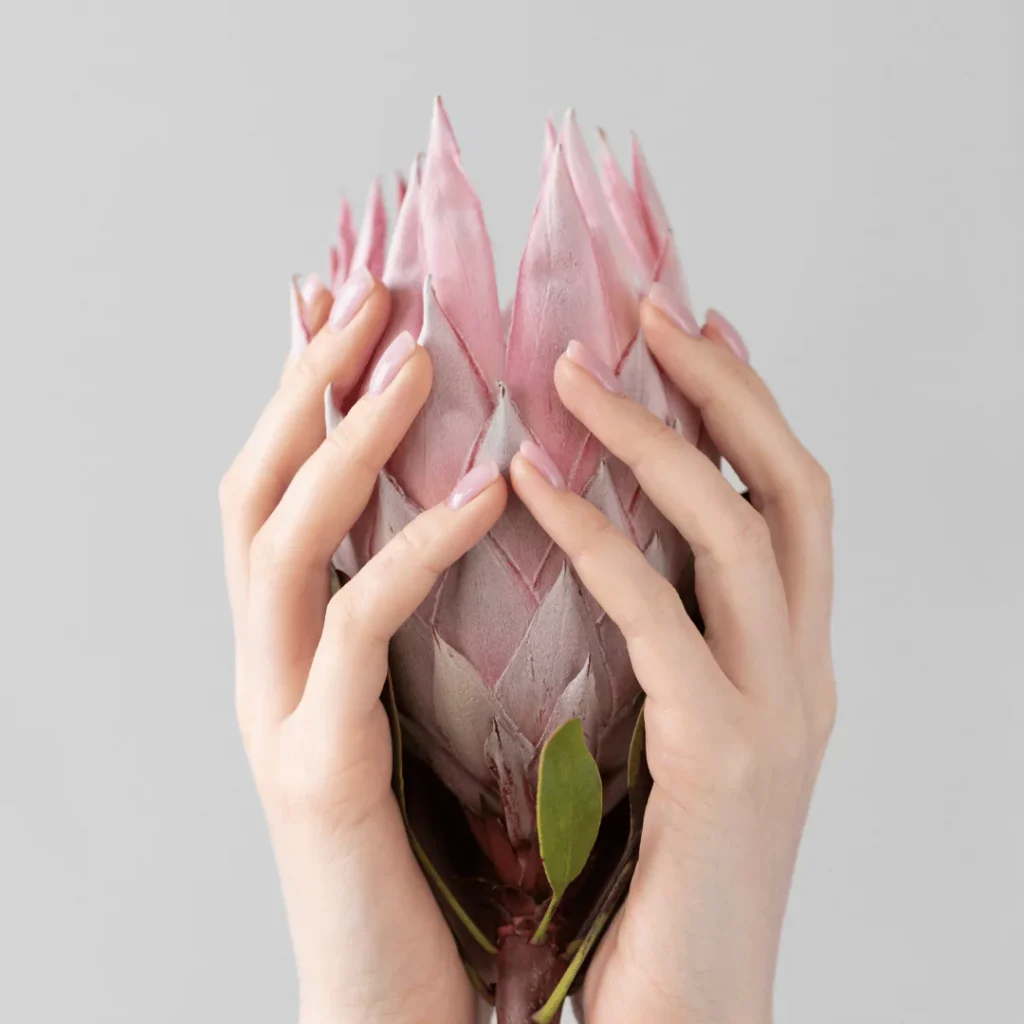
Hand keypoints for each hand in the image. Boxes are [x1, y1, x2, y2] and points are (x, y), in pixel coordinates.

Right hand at [219, 273, 506, 1023]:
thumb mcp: (421, 703)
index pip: (290, 484)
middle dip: (309, 381)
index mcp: (298, 644)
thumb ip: (427, 611)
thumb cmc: (428, 848)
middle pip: (259, 486)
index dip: (311, 387)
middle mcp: (266, 663)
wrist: (403, 993)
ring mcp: (276, 713)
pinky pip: (356, 635)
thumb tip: (482, 508)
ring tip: (415, 357)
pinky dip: (415, 550)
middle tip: (371, 291)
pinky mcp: (312, 772)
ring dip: (344, 441)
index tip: (356, 298)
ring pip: (279, 542)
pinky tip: (490, 491)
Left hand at [509, 302, 834, 1023]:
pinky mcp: (724, 764)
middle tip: (649, 308)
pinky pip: (659, 620)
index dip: (746, 407)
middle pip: (793, 491)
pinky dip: (600, 538)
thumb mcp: (671, 734)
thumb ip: (661, 641)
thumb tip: (613, 545)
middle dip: (725, 388)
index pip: (785, 503)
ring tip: (574, 369)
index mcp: (786, 664)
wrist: (680, 1018)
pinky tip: (534, 483)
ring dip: (661, 437)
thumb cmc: (658, 876)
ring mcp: (776, 716)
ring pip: (744, 532)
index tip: (688, 327)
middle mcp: (803, 675)